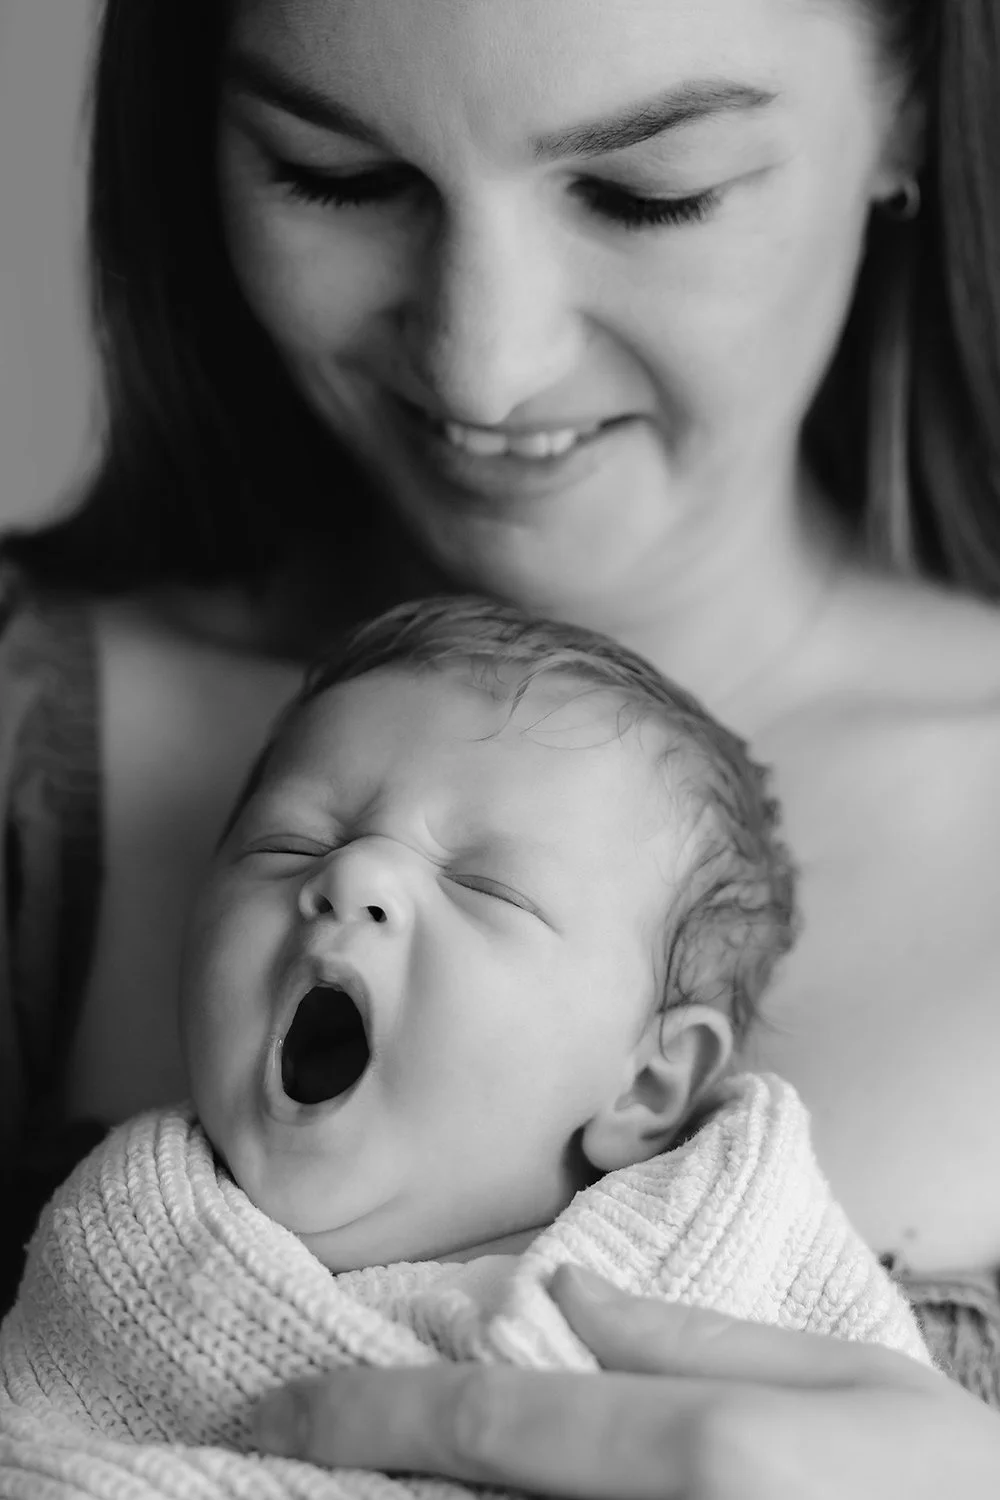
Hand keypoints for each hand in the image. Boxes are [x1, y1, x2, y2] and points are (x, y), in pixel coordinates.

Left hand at [253, 1264, 999, 1498]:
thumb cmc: (952, 1486)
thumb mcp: (841, 1382)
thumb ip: (688, 1340)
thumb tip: (563, 1294)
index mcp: (705, 1456)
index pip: (487, 1421)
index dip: (364, 1416)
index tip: (276, 1411)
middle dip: (368, 1487)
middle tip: (275, 1454)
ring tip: (361, 1476)